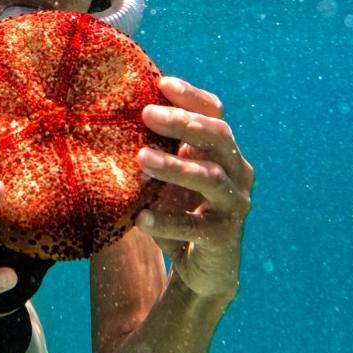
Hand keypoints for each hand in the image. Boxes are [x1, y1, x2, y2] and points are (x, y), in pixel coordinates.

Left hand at [136, 77, 253, 299]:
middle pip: (218, 136)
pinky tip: (140, 218)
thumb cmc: (182, 211)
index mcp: (223, 151)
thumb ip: (157, 152)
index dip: (191, 97)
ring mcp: (235, 203)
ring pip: (211, 177)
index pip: (215, 113)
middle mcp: (237, 171)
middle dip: (183, 122)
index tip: (162, 83)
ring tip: (141, 159)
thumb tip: (115, 123)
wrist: (203, 269)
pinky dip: (167, 220)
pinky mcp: (225, 236)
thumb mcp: (169, 178)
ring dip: (174, 166)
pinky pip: (196, 226)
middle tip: (147, 114)